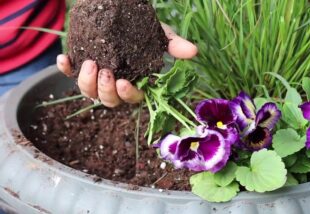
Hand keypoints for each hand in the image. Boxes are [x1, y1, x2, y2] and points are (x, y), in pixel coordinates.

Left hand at [57, 23, 197, 106]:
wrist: (120, 15)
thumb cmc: (141, 31)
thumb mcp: (158, 35)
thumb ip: (173, 44)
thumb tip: (194, 51)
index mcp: (135, 82)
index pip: (133, 97)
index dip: (128, 95)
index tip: (126, 83)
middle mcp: (114, 84)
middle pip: (109, 100)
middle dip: (106, 90)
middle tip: (105, 72)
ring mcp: (96, 77)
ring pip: (89, 92)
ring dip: (87, 82)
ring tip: (89, 63)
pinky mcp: (80, 66)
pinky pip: (70, 73)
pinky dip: (66, 68)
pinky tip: (65, 58)